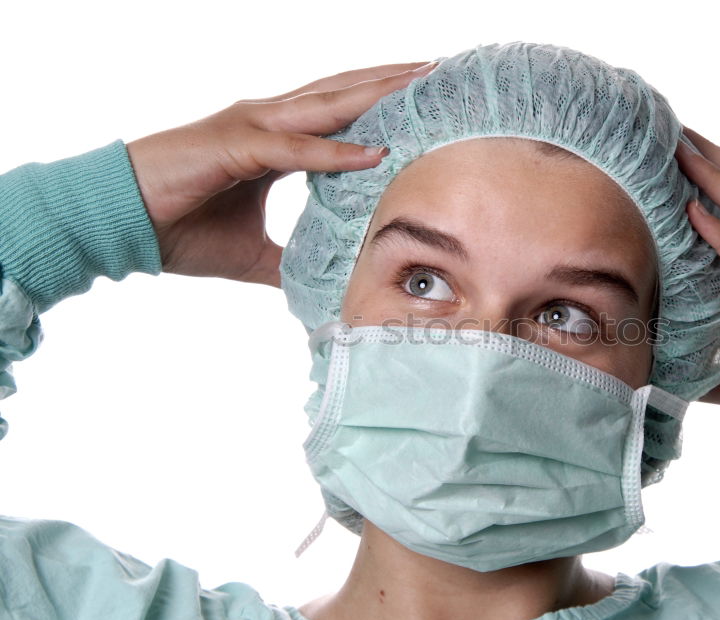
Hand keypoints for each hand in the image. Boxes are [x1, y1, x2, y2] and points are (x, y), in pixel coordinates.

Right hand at [126, 61, 435, 286]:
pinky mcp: (231, 148)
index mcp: (273, 140)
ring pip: (325, 106)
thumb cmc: (178, 229)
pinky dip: (332, 152)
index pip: (339, 114)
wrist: (119, 224)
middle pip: (342, 94)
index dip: (382, 104)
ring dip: (375, 96)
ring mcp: (249, 128)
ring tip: (422, 84)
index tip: (425, 101)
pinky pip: (292, 150)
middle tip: (440, 71)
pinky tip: (372, 155)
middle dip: (392, 81)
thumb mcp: (250, 254)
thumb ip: (287, 262)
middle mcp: (266, 122)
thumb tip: (319, 288)